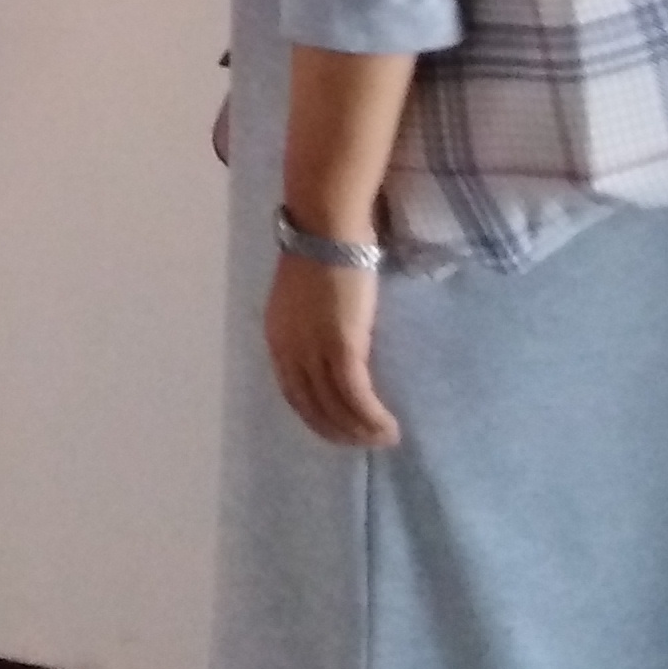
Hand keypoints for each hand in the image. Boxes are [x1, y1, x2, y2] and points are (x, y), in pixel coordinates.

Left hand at [264, 250, 401, 447]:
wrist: (326, 226)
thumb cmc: (323, 247)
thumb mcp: (308, 293)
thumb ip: (315, 320)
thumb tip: (334, 336)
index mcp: (278, 337)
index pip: (293, 392)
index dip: (316, 416)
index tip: (338, 428)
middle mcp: (290, 350)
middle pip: (312, 407)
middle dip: (339, 431)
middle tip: (364, 442)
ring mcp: (314, 350)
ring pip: (336, 408)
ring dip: (361, 430)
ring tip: (384, 438)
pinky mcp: (342, 348)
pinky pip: (357, 397)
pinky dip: (372, 418)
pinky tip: (389, 427)